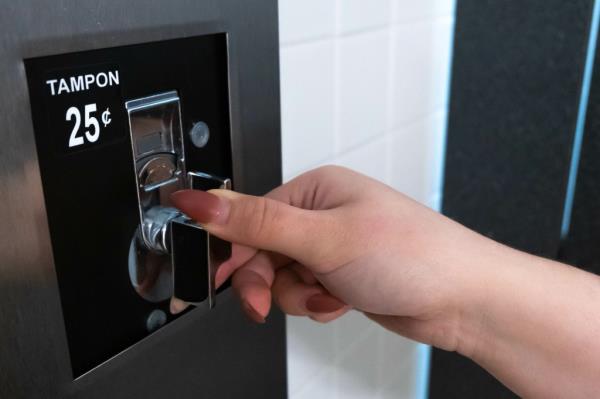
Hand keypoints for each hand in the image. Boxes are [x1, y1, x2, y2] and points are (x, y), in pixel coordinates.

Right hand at [170, 165, 489, 351]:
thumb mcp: (325, 237)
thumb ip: (258, 223)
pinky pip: (304, 294)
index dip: (234, 253)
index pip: (249, 218)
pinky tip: (341, 302)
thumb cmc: (415, 255)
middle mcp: (321, 216)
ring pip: (281, 279)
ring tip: (327, 297)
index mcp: (315, 190)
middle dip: (266, 283)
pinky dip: (316, 305)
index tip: (222, 280)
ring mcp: (332, 248)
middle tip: (265, 304)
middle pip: (262, 252)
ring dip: (298, 297)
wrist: (463, 299)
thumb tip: (203, 201)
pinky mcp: (340, 276)